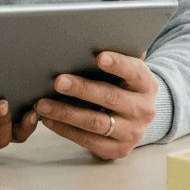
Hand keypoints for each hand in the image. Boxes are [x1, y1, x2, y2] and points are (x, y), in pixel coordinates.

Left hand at [33, 52, 158, 160]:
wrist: (136, 118)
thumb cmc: (122, 86)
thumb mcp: (125, 72)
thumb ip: (114, 59)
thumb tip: (90, 39)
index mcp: (147, 85)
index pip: (134, 72)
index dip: (118, 64)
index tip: (99, 57)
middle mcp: (143, 110)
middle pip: (110, 98)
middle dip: (82, 89)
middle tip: (58, 81)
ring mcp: (132, 132)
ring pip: (95, 122)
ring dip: (65, 113)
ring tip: (42, 104)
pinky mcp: (118, 150)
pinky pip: (88, 140)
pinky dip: (65, 130)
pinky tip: (48, 120)